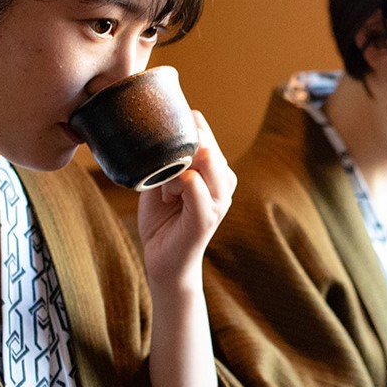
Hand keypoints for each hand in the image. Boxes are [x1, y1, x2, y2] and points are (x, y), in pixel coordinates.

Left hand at [137, 110, 234, 291]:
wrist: (162, 261)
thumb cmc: (162, 219)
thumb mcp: (162, 178)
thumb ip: (169, 155)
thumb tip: (163, 125)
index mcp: (217, 169)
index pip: (203, 131)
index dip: (178, 135)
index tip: (162, 157)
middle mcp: (225, 181)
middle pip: (205, 141)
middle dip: (176, 153)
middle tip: (162, 178)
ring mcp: (220, 199)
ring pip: (205, 157)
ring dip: (175, 169)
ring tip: (167, 191)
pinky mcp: (208, 216)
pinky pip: (194, 183)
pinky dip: (174, 185)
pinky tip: (169, 199)